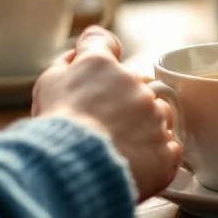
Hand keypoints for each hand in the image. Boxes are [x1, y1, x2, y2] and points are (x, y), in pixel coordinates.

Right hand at [32, 27, 182, 200]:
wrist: (72, 173)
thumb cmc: (55, 131)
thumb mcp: (47, 86)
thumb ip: (65, 65)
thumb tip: (77, 56)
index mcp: (101, 65)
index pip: (104, 44)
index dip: (101, 55)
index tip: (99, 70)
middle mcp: (134, 84)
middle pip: (136, 83)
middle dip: (124, 99)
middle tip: (104, 124)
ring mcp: (154, 116)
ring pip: (158, 113)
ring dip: (146, 125)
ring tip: (120, 147)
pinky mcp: (166, 149)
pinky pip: (169, 147)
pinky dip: (156, 155)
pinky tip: (134, 163)